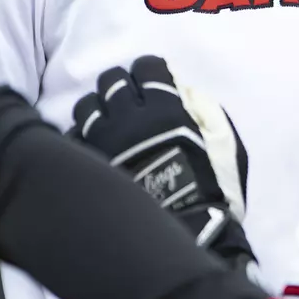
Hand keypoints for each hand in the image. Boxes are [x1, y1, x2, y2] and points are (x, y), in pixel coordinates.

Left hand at [70, 56, 254, 269]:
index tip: (151, 80)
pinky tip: (92, 144)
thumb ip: (205, 111)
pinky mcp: (89, 164)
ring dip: (96, 107)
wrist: (185, 231)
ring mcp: (104, 142)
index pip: (147, 67)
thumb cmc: (213, 188)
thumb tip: (183, 92)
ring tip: (106, 120)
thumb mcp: (225, 143)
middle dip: (119, 84)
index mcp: (165, 107)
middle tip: (127, 98)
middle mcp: (130, 118)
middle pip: (111, 80)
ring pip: (86, 106)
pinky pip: (73, 138)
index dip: (148, 70)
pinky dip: (82, 136)